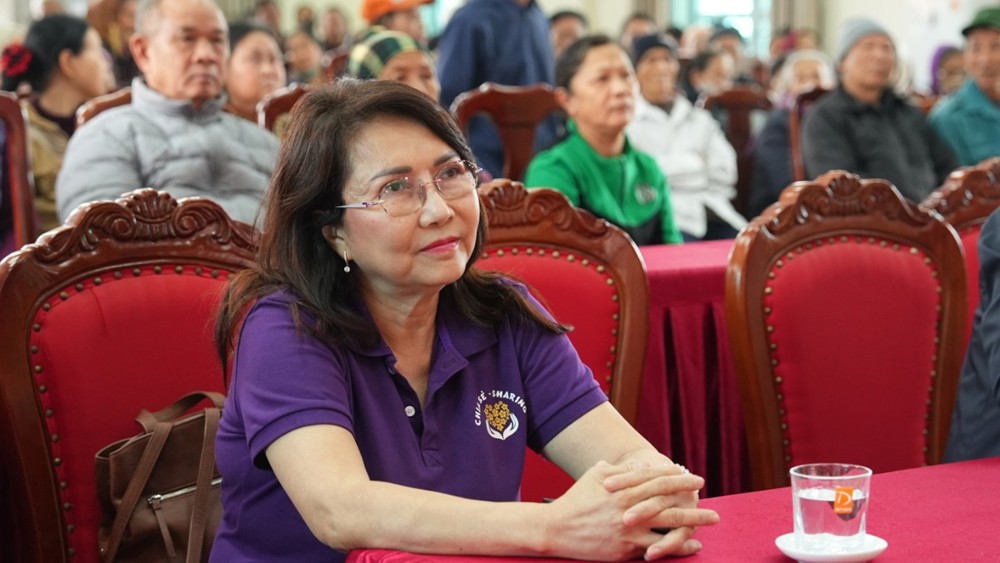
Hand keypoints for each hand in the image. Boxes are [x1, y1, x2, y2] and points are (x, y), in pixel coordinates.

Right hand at [544, 461, 717, 560]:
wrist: (556, 529)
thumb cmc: (576, 500)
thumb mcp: (595, 477)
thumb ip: (619, 471)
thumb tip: (639, 467)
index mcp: (622, 487)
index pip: (656, 478)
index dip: (676, 477)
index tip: (692, 477)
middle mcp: (629, 507)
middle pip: (667, 499)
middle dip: (690, 495)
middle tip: (706, 493)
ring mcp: (629, 529)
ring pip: (668, 524)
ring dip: (694, 520)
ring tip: (712, 519)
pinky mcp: (626, 548)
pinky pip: (658, 547)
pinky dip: (678, 546)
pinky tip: (693, 544)